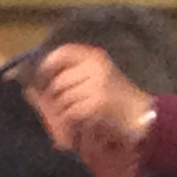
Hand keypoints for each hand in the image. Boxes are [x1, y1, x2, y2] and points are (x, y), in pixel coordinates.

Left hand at [30, 44, 153, 148]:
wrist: (142, 116)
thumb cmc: (117, 98)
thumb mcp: (98, 77)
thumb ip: (72, 74)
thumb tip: (34, 83)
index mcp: (95, 57)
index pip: (63, 53)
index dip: (47, 65)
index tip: (41, 78)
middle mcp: (95, 67)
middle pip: (58, 81)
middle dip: (55, 97)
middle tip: (58, 107)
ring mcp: (97, 85)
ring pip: (62, 99)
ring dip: (63, 112)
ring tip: (72, 116)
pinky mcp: (97, 104)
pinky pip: (70, 112)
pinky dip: (70, 121)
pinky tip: (78, 124)